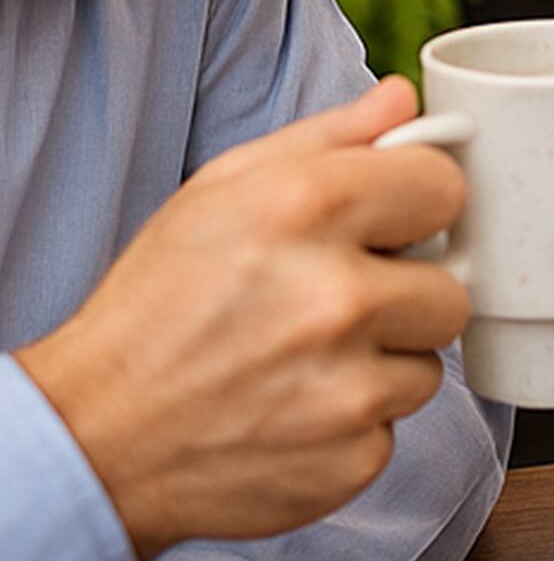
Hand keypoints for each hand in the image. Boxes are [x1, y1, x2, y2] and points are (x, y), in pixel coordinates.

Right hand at [16, 78, 470, 560]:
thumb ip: (331, 137)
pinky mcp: (351, 461)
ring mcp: (347, 388)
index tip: (390, 224)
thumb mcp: (225, 189)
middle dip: (404, 292)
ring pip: (429, 361)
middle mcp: (336, 298)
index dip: (416, 207)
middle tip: (336, 300)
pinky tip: (295, 408)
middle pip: (452, 285)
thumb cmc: (159, 304)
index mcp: (309, 208)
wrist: (95, 438)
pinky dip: (356, 422)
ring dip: (384, 361)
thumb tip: (403, 99)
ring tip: (307, 358)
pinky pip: (396, 427)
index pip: (445, 187)